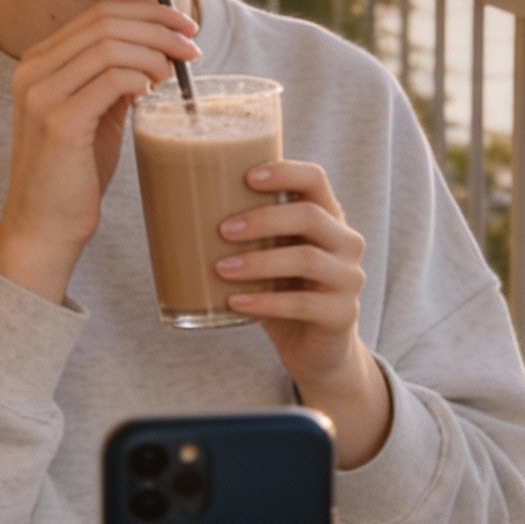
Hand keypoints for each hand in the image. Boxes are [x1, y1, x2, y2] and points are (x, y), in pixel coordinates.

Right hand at [0, 1, 198, 302]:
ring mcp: (42, 94)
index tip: (184, 26)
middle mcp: (33, 70)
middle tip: (192, 47)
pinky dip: (140, 78)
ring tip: (175, 74)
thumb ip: (113, 80)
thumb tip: (157, 52)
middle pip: (106, 22)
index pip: (98, 14)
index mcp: (39, 62)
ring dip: (154, 53)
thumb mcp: (93, 114)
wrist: (43, 228)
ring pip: (110, 46)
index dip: (147, 12)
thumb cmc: (73, 174)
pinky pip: (111, 80)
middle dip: (159, 28)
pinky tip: (153, 94)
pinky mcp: (58, 122)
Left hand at [215, 159, 391, 467]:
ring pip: (307, 259)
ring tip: (220, 269)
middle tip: (222, 230)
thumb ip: (248, 234)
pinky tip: (235, 303)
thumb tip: (175, 208)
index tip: (247, 177)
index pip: (315, 178)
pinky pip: (303, 304)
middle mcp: (346, 242)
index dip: (283, 172)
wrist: (317, 351)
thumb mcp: (271, 256)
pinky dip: (265, 302)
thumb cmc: (284, 292)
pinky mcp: (343, 315)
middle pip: (309, 216)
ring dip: (258, 262)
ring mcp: (349, 279)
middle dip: (262, 220)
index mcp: (329, 217)